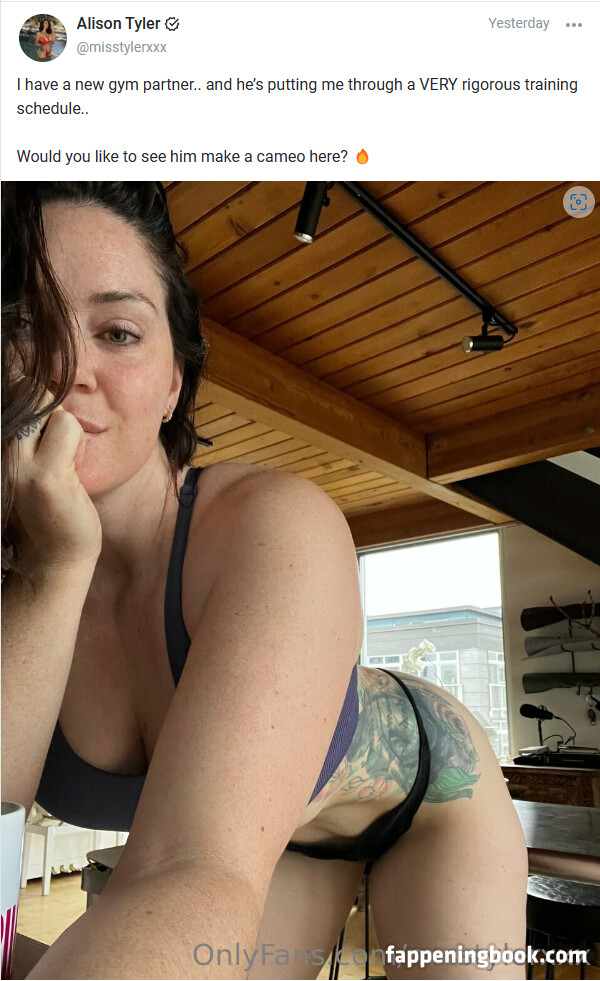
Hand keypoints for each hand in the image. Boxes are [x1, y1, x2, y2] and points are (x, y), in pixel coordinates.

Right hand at [11, 397, 101, 573]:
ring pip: (49, 406)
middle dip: (47, 408)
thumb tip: (29, 380)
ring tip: (62, 463)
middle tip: (54, 448)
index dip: (31, 397)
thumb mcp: (24, 460)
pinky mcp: (45, 477)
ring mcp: (16, 465)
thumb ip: (24, 428)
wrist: (53, 558)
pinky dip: (77, 443)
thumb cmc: (44, 505)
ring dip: (65, 429)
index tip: (42, 436)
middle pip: (23, 388)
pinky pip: (68, 426)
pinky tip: (72, 472)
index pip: (9, 387)